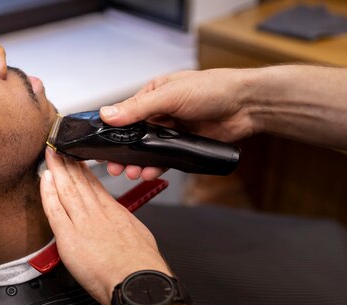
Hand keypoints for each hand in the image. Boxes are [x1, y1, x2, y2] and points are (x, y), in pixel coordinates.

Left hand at [40, 148, 169, 304]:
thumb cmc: (143, 267)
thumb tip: (122, 226)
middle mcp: (98, 213)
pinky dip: (48, 192)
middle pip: (79, 182)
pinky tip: (44, 178)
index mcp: (115, 213)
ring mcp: (83, 223)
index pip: (95, 186)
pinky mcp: (69, 237)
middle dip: (67, 163)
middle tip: (58, 147)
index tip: (76, 158)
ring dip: (56, 170)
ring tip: (50, 154)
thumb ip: (126, 227)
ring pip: (66, 190)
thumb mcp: (140, 237)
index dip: (83, 170)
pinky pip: (54, 209)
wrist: (138, 282)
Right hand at [101, 68, 256, 179]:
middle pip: (134, 137)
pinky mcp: (184, 146)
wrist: (247, 105)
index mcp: (154, 95)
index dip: (112, 131)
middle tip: (113, 166)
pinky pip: (165, 160)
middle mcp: (161, 113)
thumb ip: (137, 108)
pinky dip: (156, 168)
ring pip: (148, 151)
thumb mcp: (169, 95)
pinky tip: (149, 173)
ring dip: (138, 163)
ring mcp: (173, 130)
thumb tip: (108, 114)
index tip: (99, 145)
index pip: (125, 114)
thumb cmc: (213, 89)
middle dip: (122, 153)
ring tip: (130, 172)